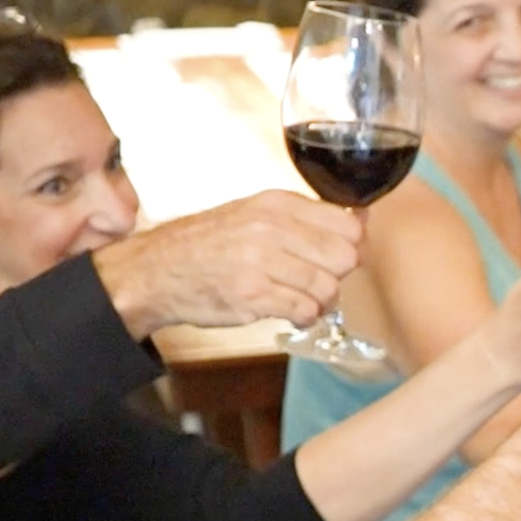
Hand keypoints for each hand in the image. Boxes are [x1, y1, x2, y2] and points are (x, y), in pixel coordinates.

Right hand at [95, 190, 363, 334]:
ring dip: (319, 300)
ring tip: (298, 297)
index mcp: (277, 204)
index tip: (334, 256)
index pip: (348, 225)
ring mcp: (261, 262)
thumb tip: (362, 223)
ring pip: (328, 288)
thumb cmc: (212, 244)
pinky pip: (305, 311)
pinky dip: (303, 317)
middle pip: (345, 258)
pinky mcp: (252, 295)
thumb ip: (305, 218)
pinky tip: (288, 311)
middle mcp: (271, 228)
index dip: (350, 246)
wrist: (158, 270)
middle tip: (317, 279)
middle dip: (338, 275)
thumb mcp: (257, 214)